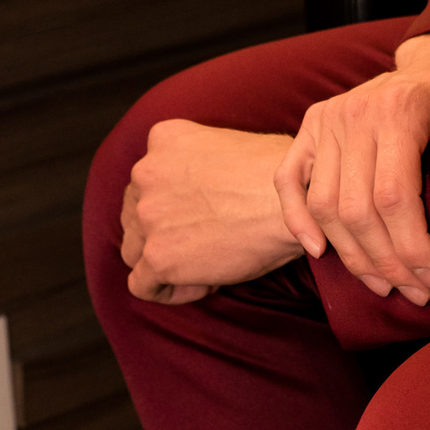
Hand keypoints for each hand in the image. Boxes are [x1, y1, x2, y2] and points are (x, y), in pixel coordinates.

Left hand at [121, 121, 301, 303]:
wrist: (295, 202)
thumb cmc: (276, 177)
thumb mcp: (226, 145)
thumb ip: (194, 162)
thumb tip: (193, 191)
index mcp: (163, 139)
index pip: (147, 179)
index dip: (172, 202)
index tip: (202, 214)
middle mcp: (147, 173)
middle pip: (136, 214)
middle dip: (165, 231)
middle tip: (207, 239)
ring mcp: (149, 215)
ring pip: (134, 249)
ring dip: (165, 259)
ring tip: (206, 261)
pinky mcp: (157, 256)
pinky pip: (144, 284)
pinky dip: (170, 289)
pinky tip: (205, 281)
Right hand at [273, 26, 429, 305]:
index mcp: (402, 108)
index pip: (395, 195)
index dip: (412, 247)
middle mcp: (356, 111)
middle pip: (356, 208)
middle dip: (386, 262)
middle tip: (415, 292)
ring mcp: (329, 118)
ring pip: (323, 205)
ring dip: (351, 255)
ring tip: (384, 284)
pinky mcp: (312, 126)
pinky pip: (289, 180)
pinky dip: (298, 220)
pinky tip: (320, 252)